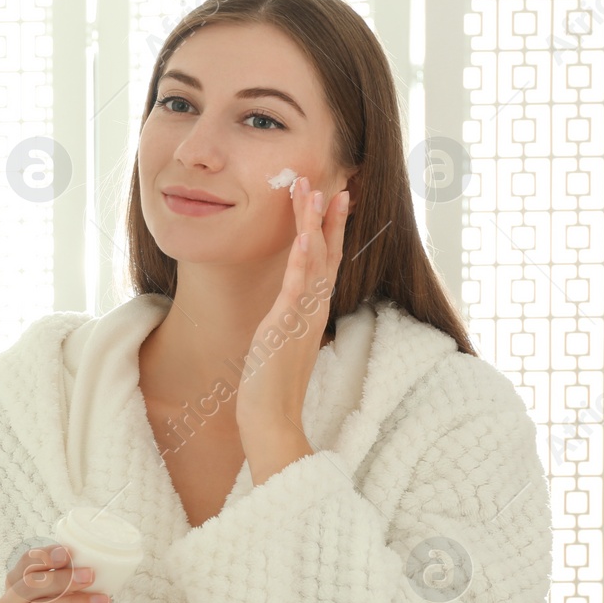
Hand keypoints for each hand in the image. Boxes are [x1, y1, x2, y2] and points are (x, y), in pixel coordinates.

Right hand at [0, 545, 110, 602]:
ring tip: (103, 602)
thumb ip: (80, 583)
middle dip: (62, 577)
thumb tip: (99, 562)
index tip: (69, 553)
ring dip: (75, 602)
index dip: (43, 555)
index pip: (23, 564)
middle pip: (29, 584)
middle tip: (91, 575)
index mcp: (17, 589)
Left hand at [234, 174, 350, 435]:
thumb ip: (286, 323)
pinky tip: (307, 235)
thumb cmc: (271, 386)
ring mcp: (303, 317)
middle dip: (328, 218)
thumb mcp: (280, 344)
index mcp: (311, 312)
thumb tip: (284, 311)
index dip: (330, 231)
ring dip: (316, 225)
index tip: (332, 201)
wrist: (271, 419)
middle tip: (332, 183)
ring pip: (315, 262)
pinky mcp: (287, 326)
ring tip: (316, 192)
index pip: (325, 264)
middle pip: (328, 254)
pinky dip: (304, 259)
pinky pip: (298, 287)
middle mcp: (313, 310)